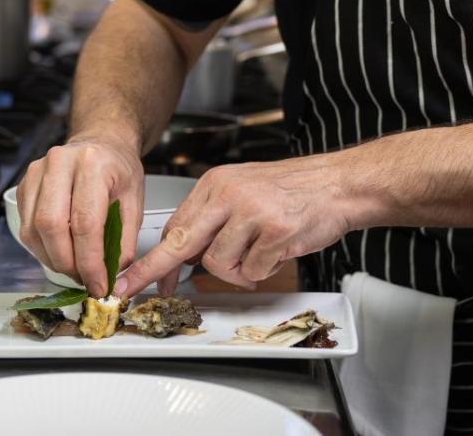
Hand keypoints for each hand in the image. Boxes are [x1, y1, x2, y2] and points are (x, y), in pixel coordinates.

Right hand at [16, 134, 144, 294]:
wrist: (101, 144)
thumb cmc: (118, 170)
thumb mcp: (134, 202)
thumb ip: (124, 241)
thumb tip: (111, 275)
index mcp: (93, 164)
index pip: (85, 222)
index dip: (90, 262)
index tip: (99, 284)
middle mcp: (59, 163)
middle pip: (52, 226)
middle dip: (68, 264)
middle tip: (84, 280)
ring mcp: (37, 172)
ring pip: (34, 230)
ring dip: (53, 259)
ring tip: (74, 268)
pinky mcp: (24, 185)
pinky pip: (26, 227)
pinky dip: (42, 249)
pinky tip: (61, 252)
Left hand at [114, 154, 355, 297]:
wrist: (338, 184)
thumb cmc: (293, 191)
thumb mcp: (243, 191)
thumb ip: (213, 220)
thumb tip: (184, 256)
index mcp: (215, 183)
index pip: (175, 225)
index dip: (157, 259)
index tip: (134, 277)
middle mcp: (229, 193)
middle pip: (181, 242)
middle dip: (154, 272)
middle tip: (134, 289)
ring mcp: (251, 211)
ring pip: (218, 264)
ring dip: (237, 272)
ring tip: (259, 255)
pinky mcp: (274, 232)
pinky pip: (252, 271)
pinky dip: (264, 271)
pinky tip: (278, 252)